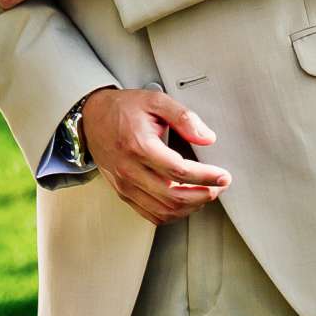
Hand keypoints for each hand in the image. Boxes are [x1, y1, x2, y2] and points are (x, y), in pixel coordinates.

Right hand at [81, 86, 230, 225]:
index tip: (223, 176)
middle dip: (204, 195)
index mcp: (139, 146)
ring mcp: (125, 184)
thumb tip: (207, 138)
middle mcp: (130, 170)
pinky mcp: (123, 193)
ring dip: (191, 207)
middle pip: (173, 196)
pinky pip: (151, 214)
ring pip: (164, 210)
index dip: (206, 176)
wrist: (92, 118)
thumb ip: (183, 117)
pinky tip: (185, 203)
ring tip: (206, 193)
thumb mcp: (155, 101)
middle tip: (219, 186)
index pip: (179, 170)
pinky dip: (173, 214)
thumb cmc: (124, 109)